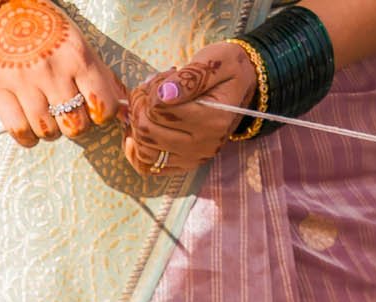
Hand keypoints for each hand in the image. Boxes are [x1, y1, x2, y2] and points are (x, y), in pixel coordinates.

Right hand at [0, 0, 125, 147]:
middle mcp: (52, 70)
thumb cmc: (45, 28)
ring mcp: (23, 82)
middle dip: (74, 125)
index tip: (92, 110)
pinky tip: (29, 127)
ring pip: (48, 132)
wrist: (2, 7)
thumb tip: (124, 107)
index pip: (102, 106)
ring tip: (46, 117)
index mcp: (77, 56)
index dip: (100, 115)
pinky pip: (20, 132)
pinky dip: (28, 137)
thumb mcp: (77, 43)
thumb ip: (100, 75)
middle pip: (75, 126)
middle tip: (66, 114)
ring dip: (51, 131)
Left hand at [123, 42, 256, 176]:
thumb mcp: (215, 61)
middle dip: (139, 105)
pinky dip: (136, 151)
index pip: (159, 108)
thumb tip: (164, 94)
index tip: (161, 78)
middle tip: (148, 89)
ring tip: (148, 106)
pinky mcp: (184, 165)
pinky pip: (149, 167)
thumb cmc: (227, 68)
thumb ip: (191, 76)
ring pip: (144, 150)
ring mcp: (193, 158)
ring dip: (137, 125)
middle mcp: (204, 145)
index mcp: (213, 118)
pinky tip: (135, 133)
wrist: (241, 86)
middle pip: (147, 130)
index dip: (151, 89)